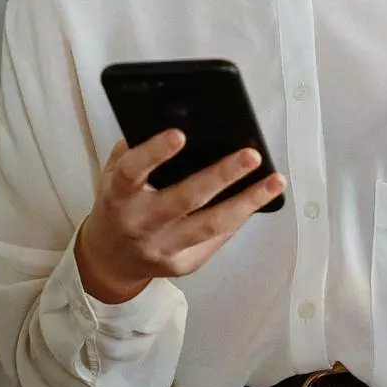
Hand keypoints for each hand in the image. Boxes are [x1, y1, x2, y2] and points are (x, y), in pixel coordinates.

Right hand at [74, 130, 287, 304]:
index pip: (133, 172)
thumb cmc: (118, 204)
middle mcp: (139, 224)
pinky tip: (259, 198)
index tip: (180, 133)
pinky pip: (216, 238)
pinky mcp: (183, 264)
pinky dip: (239, 216)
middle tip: (251, 155)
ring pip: (211, 225)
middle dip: (221, 176)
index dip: (154, 153)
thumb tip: (183, 121)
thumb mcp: (113, 174)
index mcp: (118, 195)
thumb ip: (137, 151)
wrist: (111, 259)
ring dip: (247, 202)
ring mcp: (162, 248)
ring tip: (275, 181)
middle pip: (184, 200)